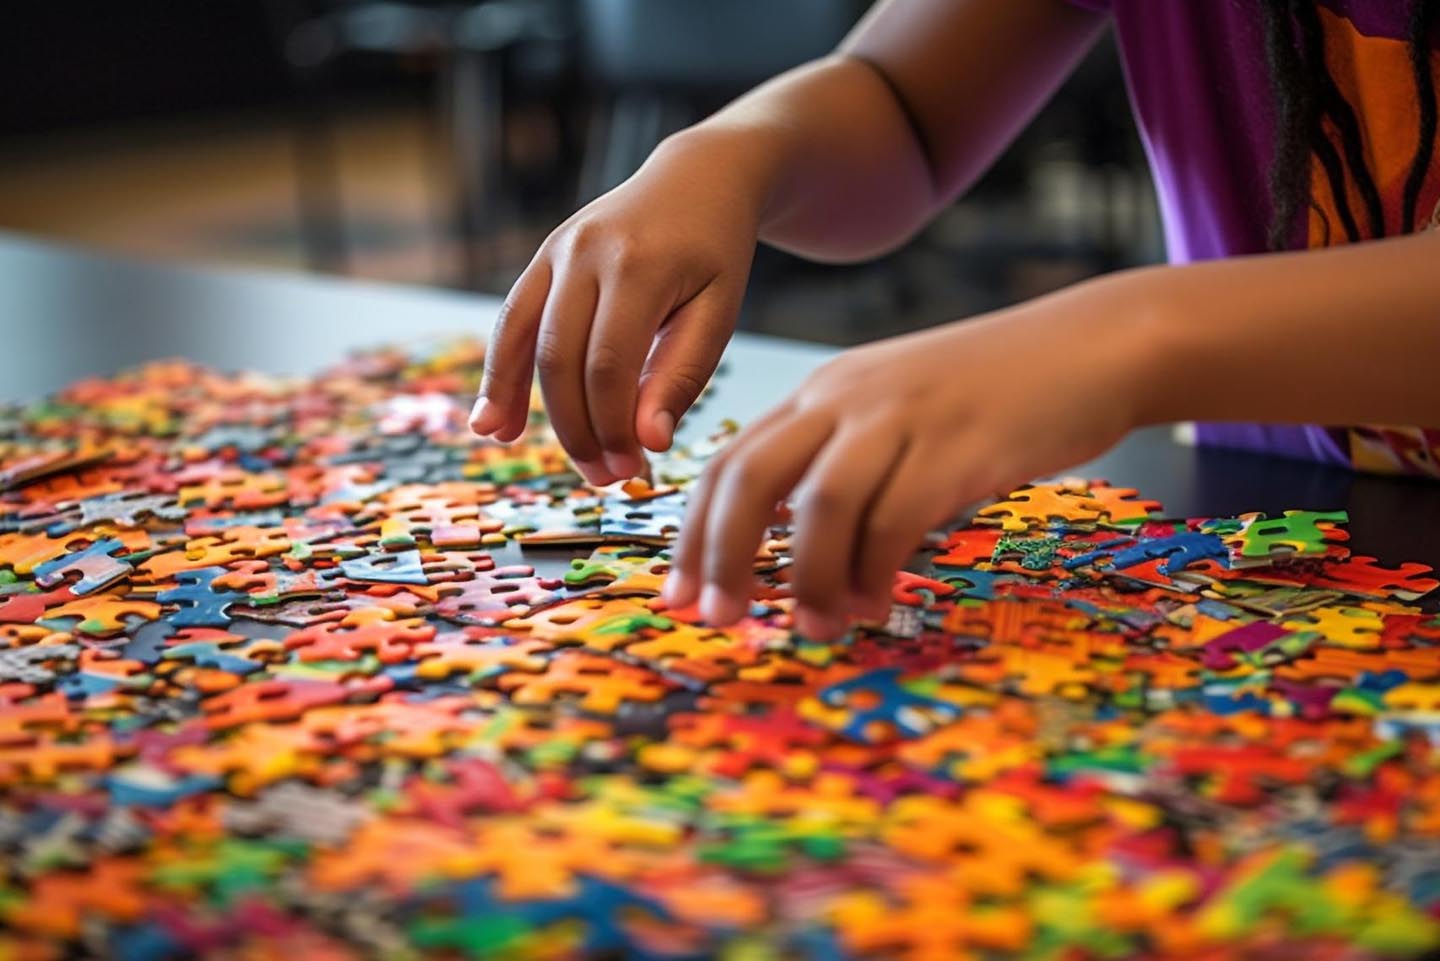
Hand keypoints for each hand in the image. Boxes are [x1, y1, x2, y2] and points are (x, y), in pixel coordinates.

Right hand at [469, 135, 762, 484]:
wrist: (697, 178)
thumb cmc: (716, 254)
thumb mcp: (719, 312)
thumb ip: (683, 375)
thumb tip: (647, 442)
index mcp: (639, 267)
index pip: (610, 366)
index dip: (612, 426)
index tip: (629, 469)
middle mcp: (587, 253)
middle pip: (562, 360)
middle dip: (576, 428)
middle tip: (602, 476)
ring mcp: (558, 251)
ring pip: (525, 342)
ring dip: (523, 406)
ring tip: (523, 454)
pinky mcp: (543, 258)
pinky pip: (510, 321)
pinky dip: (497, 373)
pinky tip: (489, 422)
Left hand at [662, 274, 1156, 637]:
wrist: (1087, 347)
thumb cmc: (988, 396)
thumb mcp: (895, 416)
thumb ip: (845, 467)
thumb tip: (799, 551)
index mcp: (823, 395)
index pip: (730, 459)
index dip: (695, 531)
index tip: (682, 593)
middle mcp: (848, 399)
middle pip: (751, 475)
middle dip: (722, 554)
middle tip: (719, 617)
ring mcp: (903, 417)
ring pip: (821, 503)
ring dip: (808, 575)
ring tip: (815, 624)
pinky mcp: (960, 445)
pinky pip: (897, 517)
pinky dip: (876, 568)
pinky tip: (875, 600)